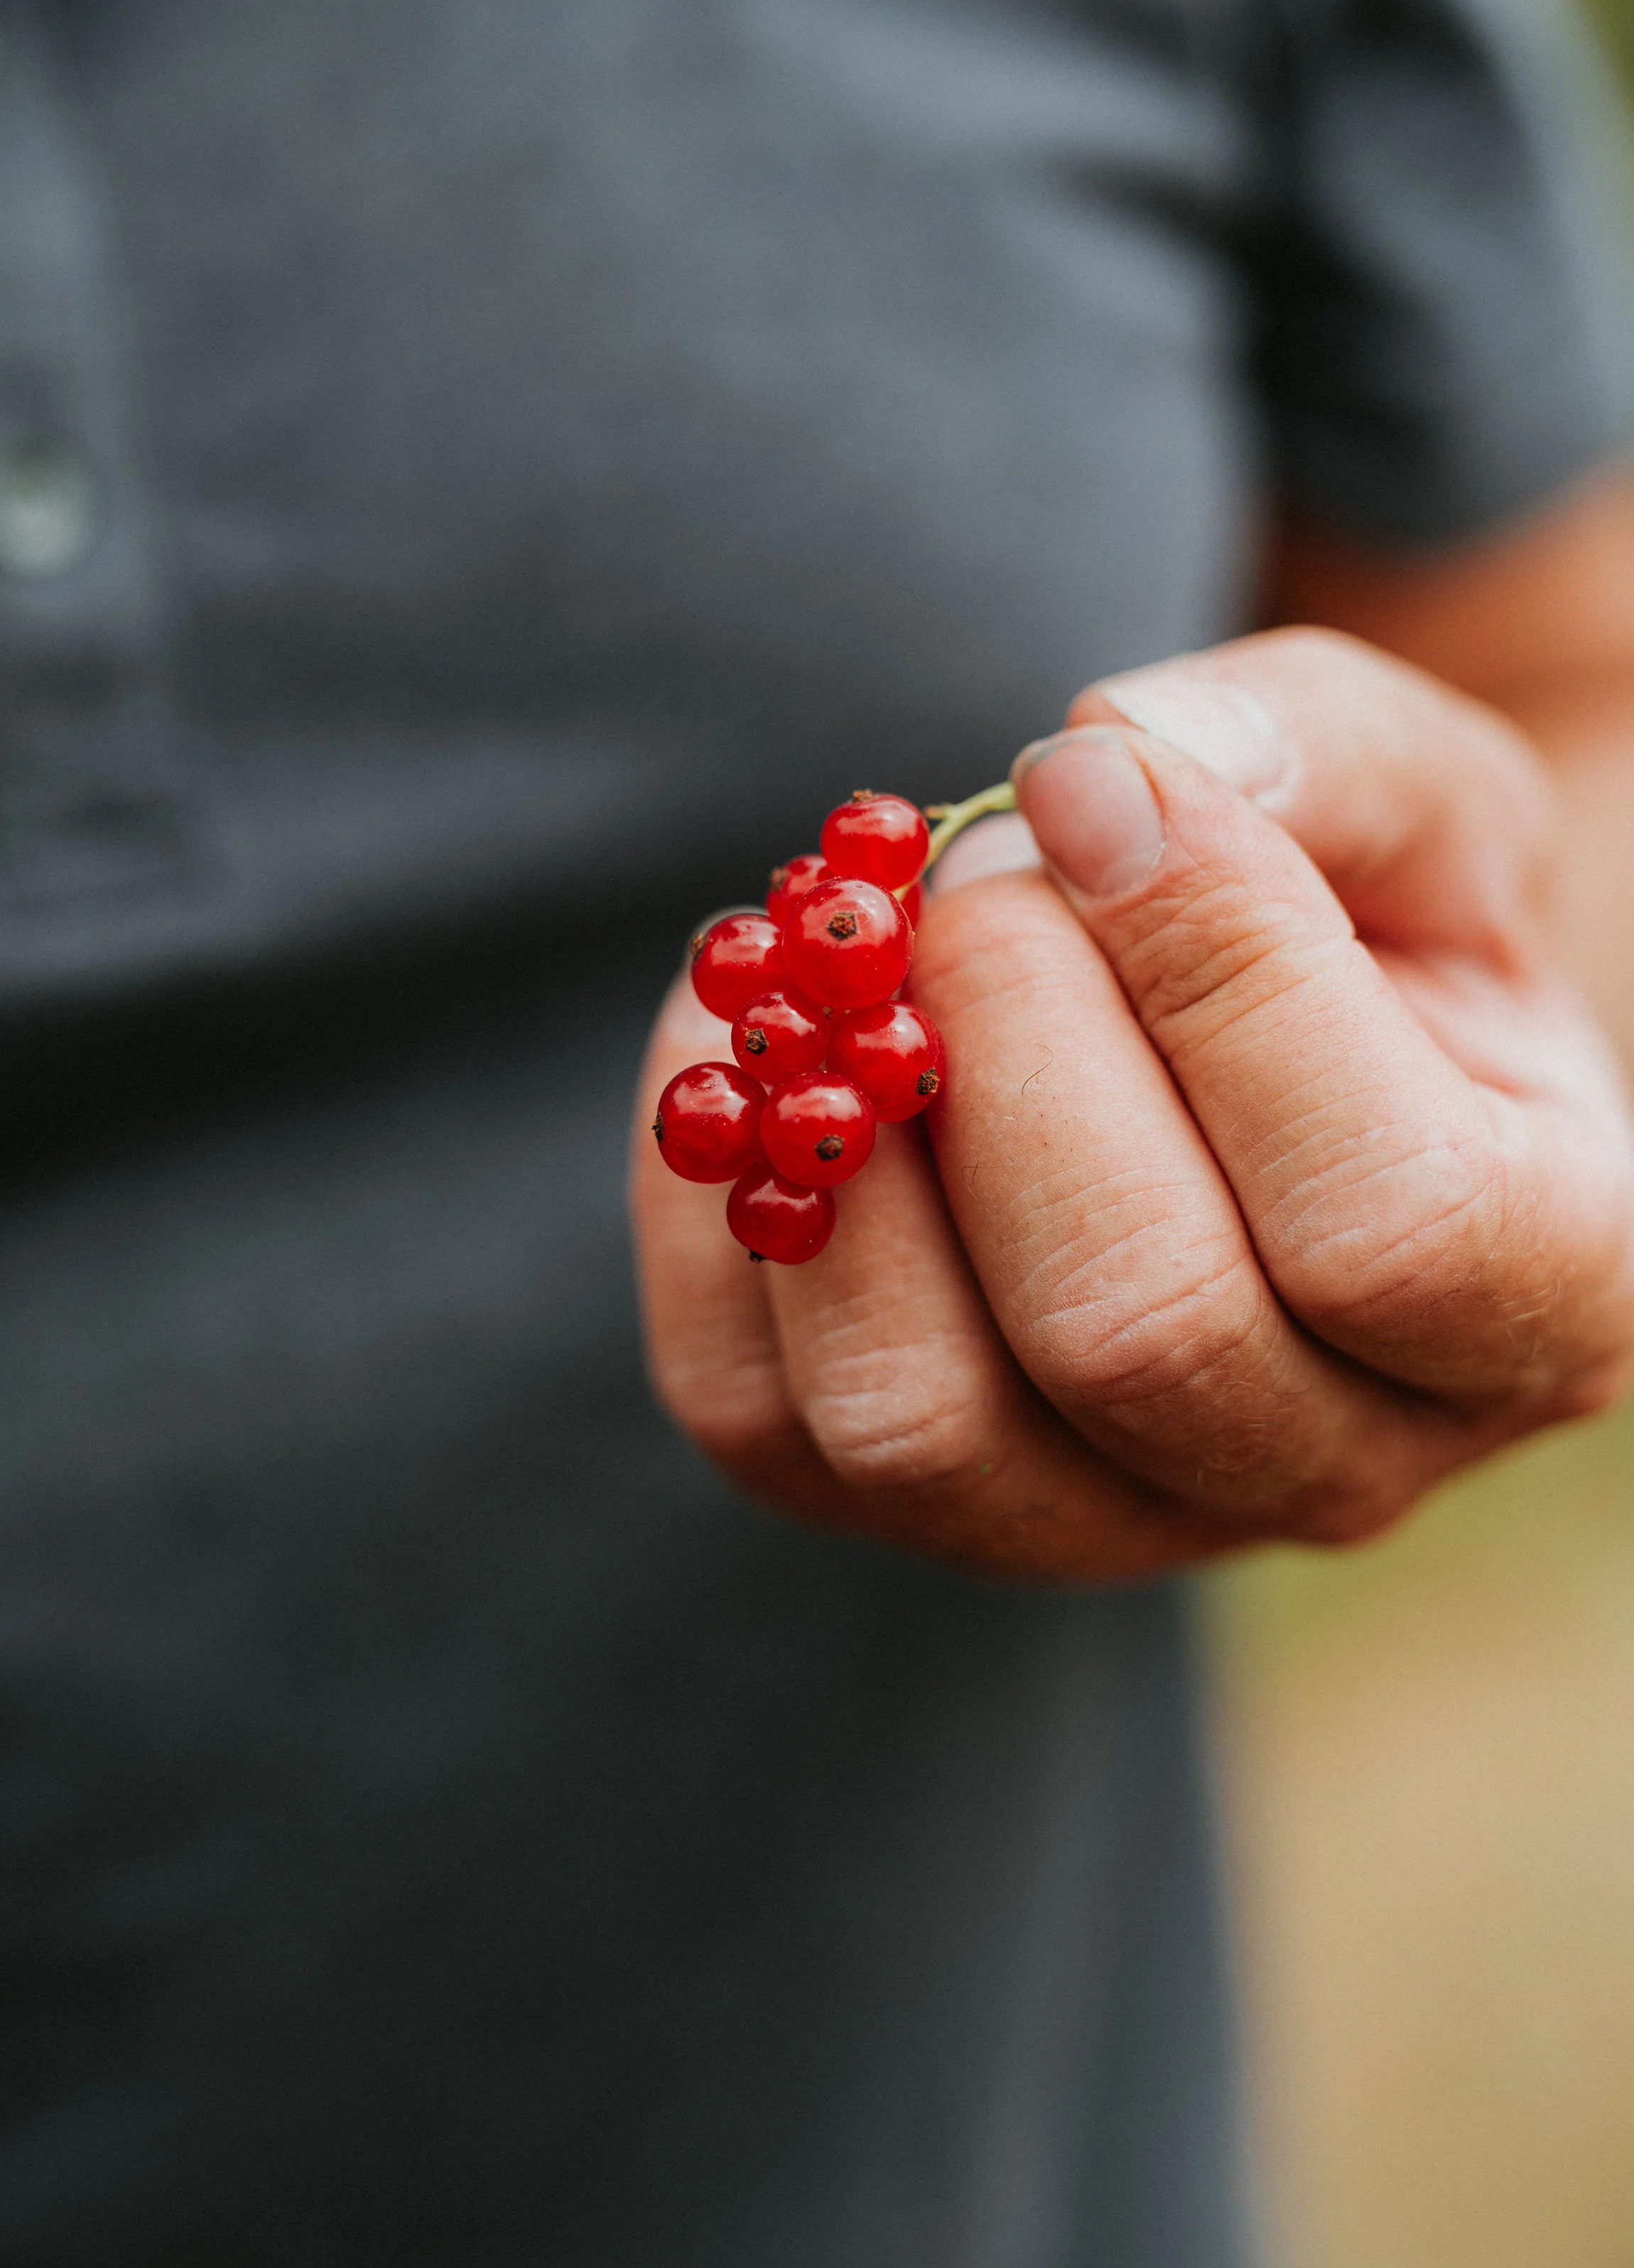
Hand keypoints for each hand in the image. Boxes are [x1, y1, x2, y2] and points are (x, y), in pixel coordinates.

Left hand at [630, 630, 1633, 1576]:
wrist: (1252, 1045)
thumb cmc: (1364, 914)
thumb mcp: (1415, 797)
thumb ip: (1316, 748)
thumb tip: (1114, 761)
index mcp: (1538, 1298)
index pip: (1384, 1218)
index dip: (1216, 975)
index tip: (1093, 779)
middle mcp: (1338, 1463)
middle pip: (1136, 1329)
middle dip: (1014, 1043)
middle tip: (974, 873)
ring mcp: (1114, 1520)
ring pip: (920, 1411)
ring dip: (856, 1136)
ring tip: (867, 961)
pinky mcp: (909, 1505)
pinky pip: (756, 1403)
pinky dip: (709, 1200)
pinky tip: (756, 1045)